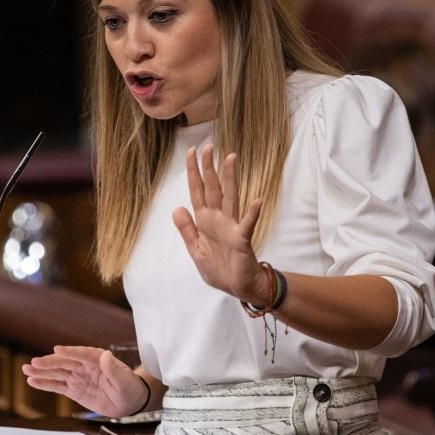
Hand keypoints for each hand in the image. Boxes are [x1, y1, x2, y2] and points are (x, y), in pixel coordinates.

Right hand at [21, 346, 147, 417]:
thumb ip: (113, 369)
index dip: (69, 352)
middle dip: (49, 362)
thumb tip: (105, 355)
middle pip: (64, 363)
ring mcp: (78, 377)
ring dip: (42, 372)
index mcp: (97, 359)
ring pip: (57, 373)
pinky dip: (45, 384)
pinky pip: (57, 386)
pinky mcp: (74, 389)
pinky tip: (32, 381)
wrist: (129, 401)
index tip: (57, 349)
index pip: (81, 354)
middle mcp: (84, 366)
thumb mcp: (124, 380)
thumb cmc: (129, 387)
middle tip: (34, 362)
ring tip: (26, 370)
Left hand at [172, 145, 266, 303]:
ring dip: (230, 179)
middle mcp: (218, 219)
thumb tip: (177, 207)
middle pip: (212, 188)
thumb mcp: (196, 249)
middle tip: (208, 147)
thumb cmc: (219, 268)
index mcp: (205, 221)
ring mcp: (231, 227)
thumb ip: (187, 229)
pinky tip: (257, 200)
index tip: (191, 153)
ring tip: (231, 159)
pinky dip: (252, 212)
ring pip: (230, 197)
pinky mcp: (242, 239)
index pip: (197, 192)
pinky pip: (247, 224)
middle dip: (209, 168)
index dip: (193, 173)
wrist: (237, 287)